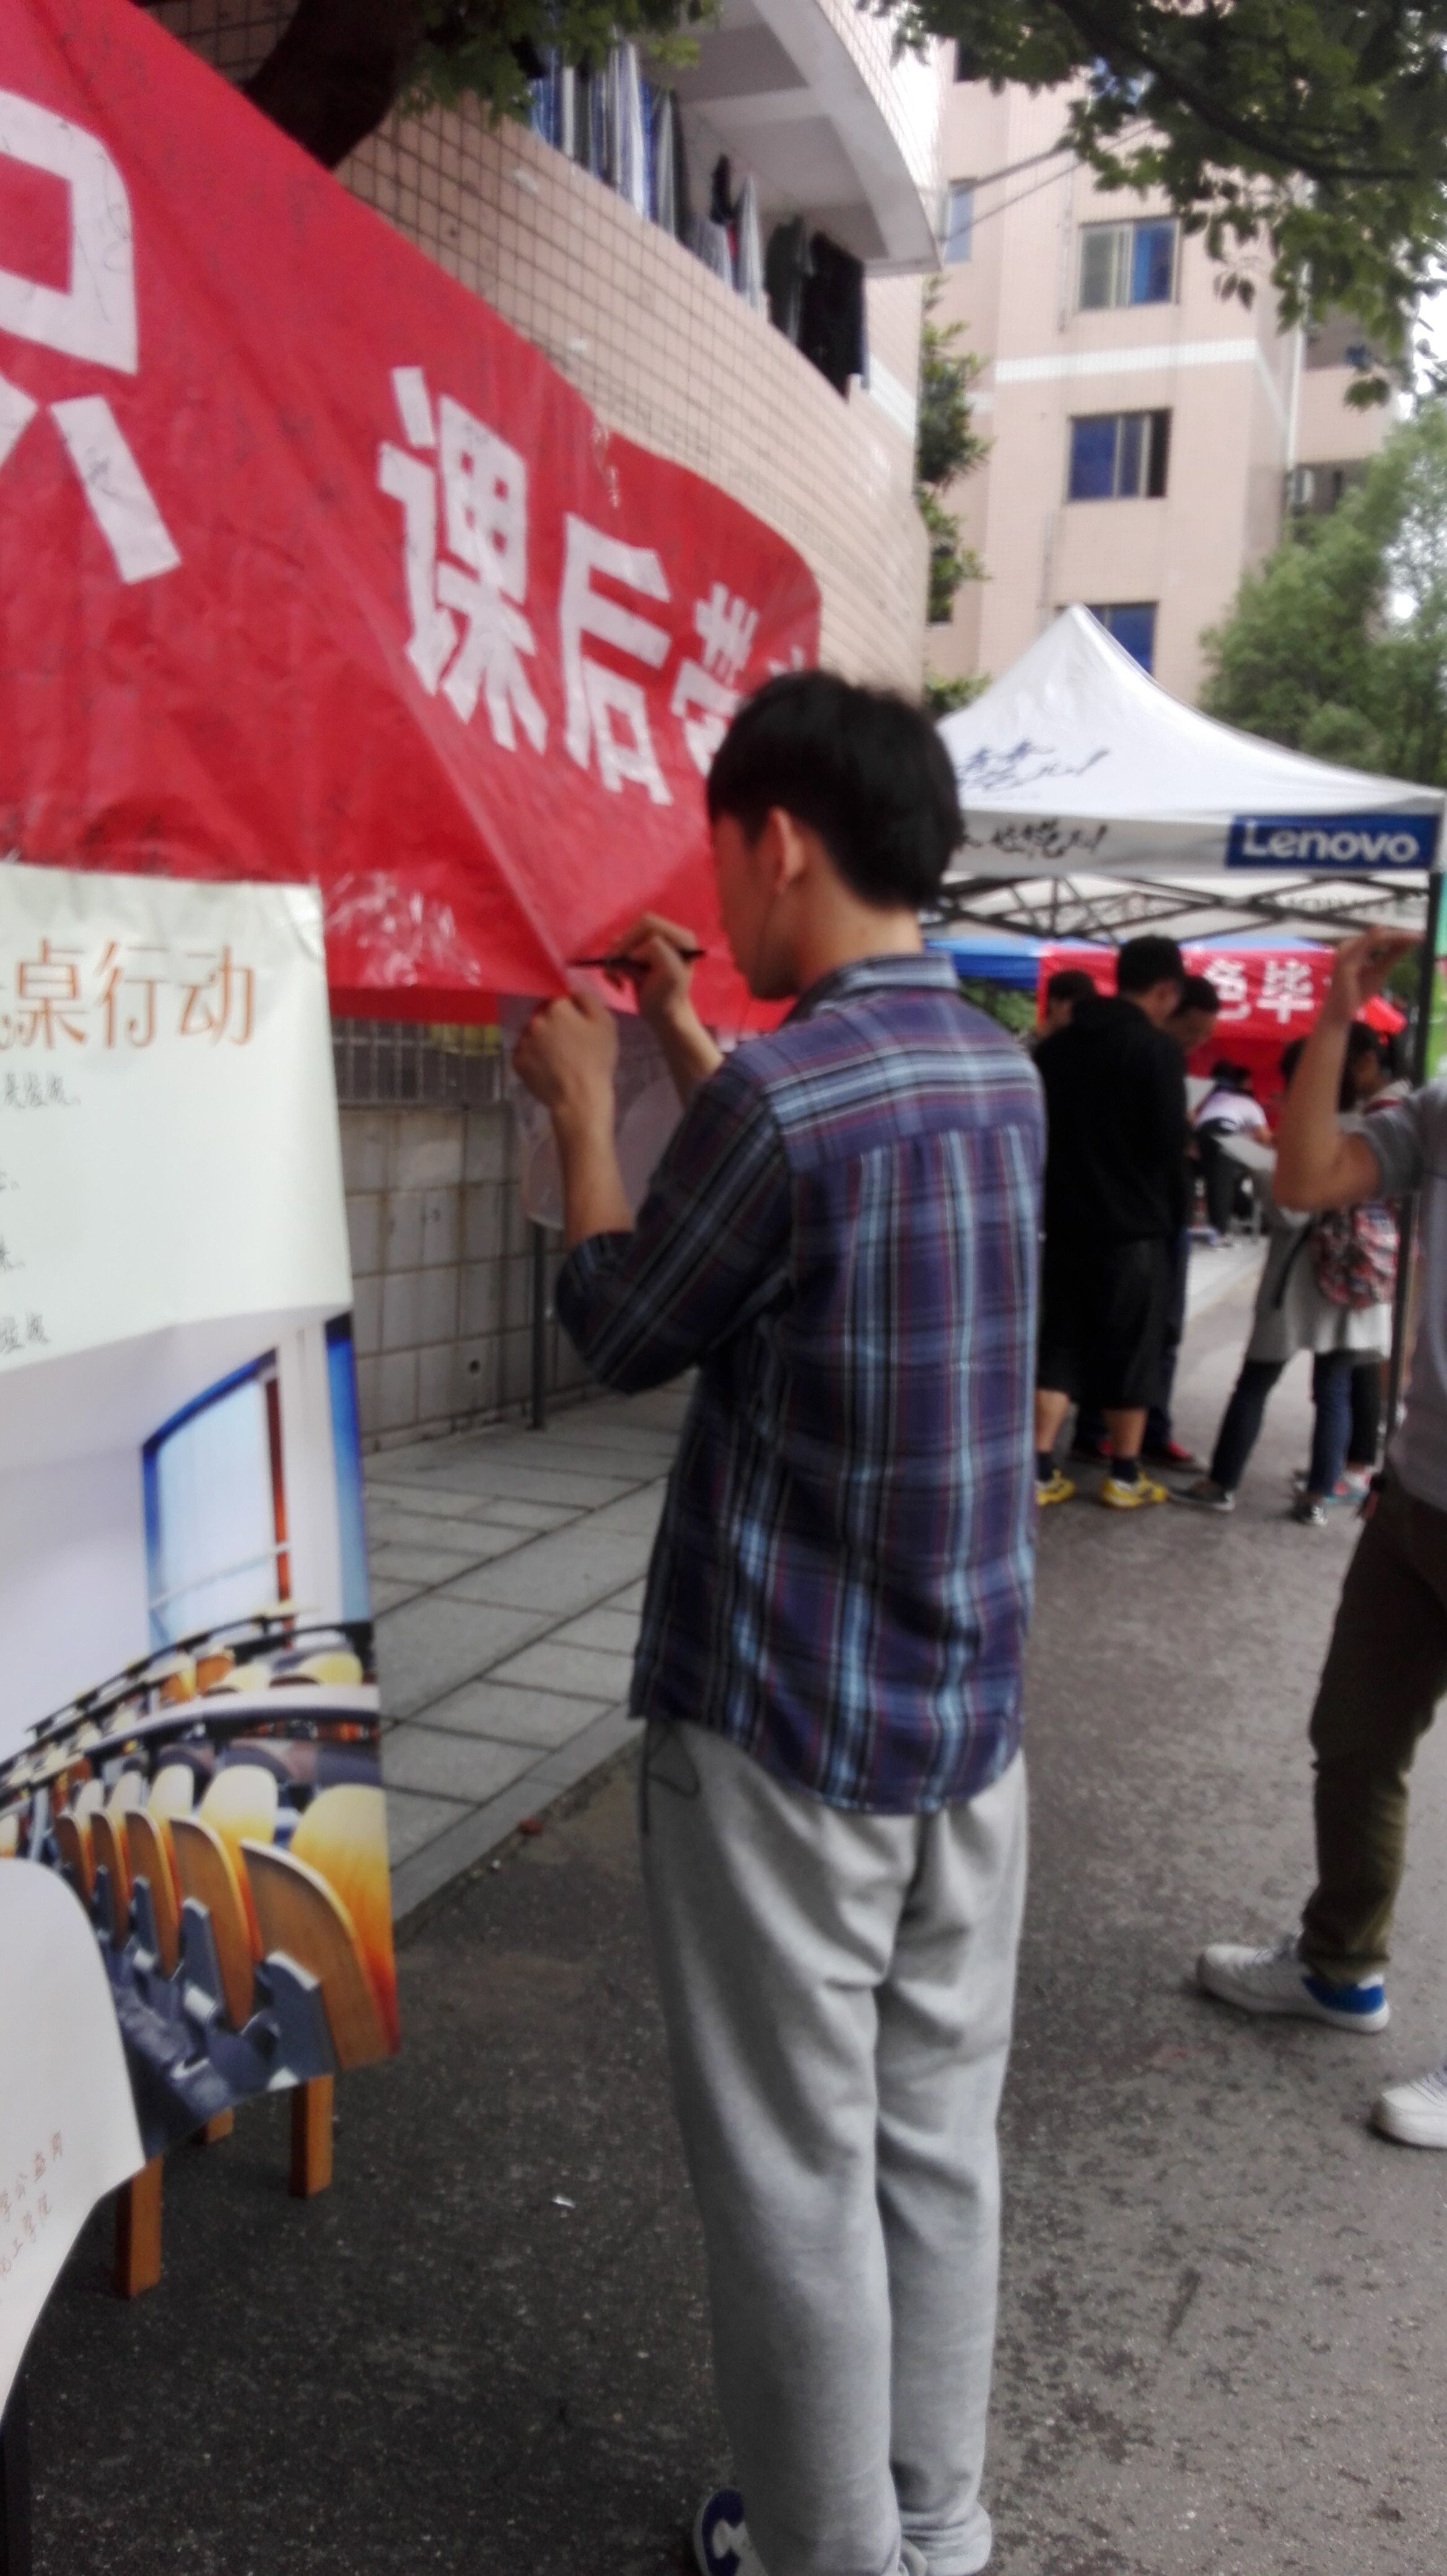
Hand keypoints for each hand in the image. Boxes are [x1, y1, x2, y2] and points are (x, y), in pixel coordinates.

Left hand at [513, 992, 617, 1127]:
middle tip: (568, 1043)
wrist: (579, 1097)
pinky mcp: (516, 1061)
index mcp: (556, 1008)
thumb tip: (573, 992)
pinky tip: (547, 1066)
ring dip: (541, 1039)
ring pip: (532, 1033)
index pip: (559, 1000)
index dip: (570, 1012)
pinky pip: (524, 1051)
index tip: (578, 1026)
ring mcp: (522, 1041)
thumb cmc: (596, 1059)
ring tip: (557, 1057)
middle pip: (543, 1015)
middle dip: (553, 1024)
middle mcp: (534, 1020)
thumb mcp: (605, 1023)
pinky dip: (533, 1055)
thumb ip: (588, 999)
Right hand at [604, 914, 699, 1030]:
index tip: (624, 962)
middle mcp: (668, 935)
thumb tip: (634, 950)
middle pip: (634, 929)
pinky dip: (614, 966)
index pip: (648, 923)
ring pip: (623, 939)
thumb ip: (658, 951)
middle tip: (615, 971)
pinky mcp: (640, 953)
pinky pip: (619, 950)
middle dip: (621, 950)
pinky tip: (618, 982)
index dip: (631, 939)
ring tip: (619, 980)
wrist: (663, 1016)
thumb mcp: (670, 975)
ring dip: (615, 960)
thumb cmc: (667, 999)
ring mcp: (653, 943)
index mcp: (681, 937)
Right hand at [1324, 928, 1418, 1023]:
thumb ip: (1390, 956)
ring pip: (1377, 937)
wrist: (1338, 1012)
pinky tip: (1398, 938)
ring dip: (1398, 936)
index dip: (1400, 934)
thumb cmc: (1356, 992)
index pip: (1380, 937)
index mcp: (1355, 946)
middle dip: (1402, 934)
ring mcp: (1347, 951)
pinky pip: (1369, 945)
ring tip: (1416, 938)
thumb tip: (1406, 942)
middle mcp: (1349, 944)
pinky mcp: (1347, 961)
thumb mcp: (1379, 971)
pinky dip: (1385, 940)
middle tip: (1421, 936)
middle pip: (1380, 934)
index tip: (1419, 936)